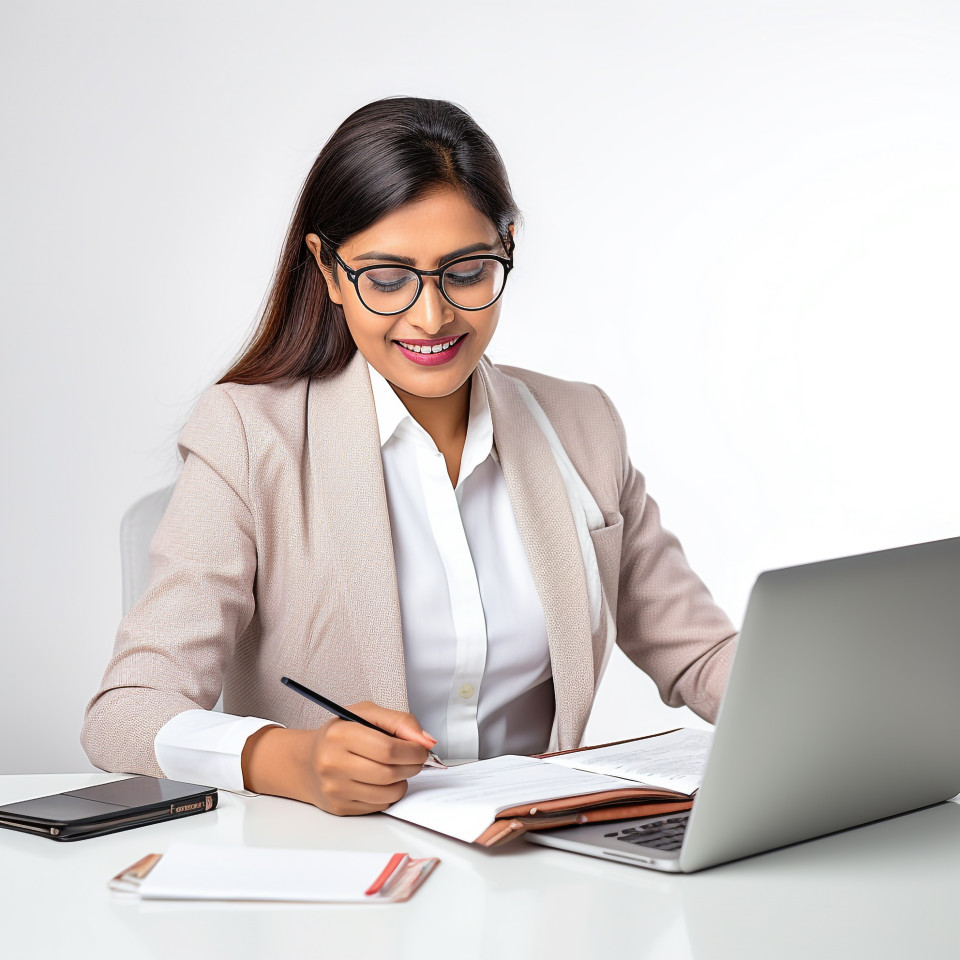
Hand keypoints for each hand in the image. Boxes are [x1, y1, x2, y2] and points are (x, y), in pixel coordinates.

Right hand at [241, 702, 436, 815]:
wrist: (306, 762)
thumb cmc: (340, 734)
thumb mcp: (365, 714)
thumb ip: (399, 722)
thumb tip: (426, 741)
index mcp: (340, 734)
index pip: (388, 749)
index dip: (413, 750)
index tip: (421, 748)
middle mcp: (333, 763)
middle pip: (390, 772)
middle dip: (412, 766)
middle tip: (415, 759)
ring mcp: (335, 788)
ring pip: (388, 792)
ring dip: (403, 781)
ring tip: (397, 769)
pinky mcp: (339, 807)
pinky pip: (379, 805)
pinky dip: (388, 794)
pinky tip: (380, 781)